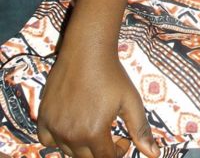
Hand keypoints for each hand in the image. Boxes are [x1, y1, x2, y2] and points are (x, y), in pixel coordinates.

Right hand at [37, 51, 159, 157]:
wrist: (87, 52)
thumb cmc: (111, 75)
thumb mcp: (131, 101)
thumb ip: (140, 129)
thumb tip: (154, 154)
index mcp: (94, 133)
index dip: (118, 152)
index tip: (123, 139)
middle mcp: (71, 135)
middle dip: (102, 151)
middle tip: (110, 134)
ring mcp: (55, 127)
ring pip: (68, 151)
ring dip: (82, 146)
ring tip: (94, 126)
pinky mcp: (44, 117)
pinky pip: (47, 140)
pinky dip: (59, 139)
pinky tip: (72, 125)